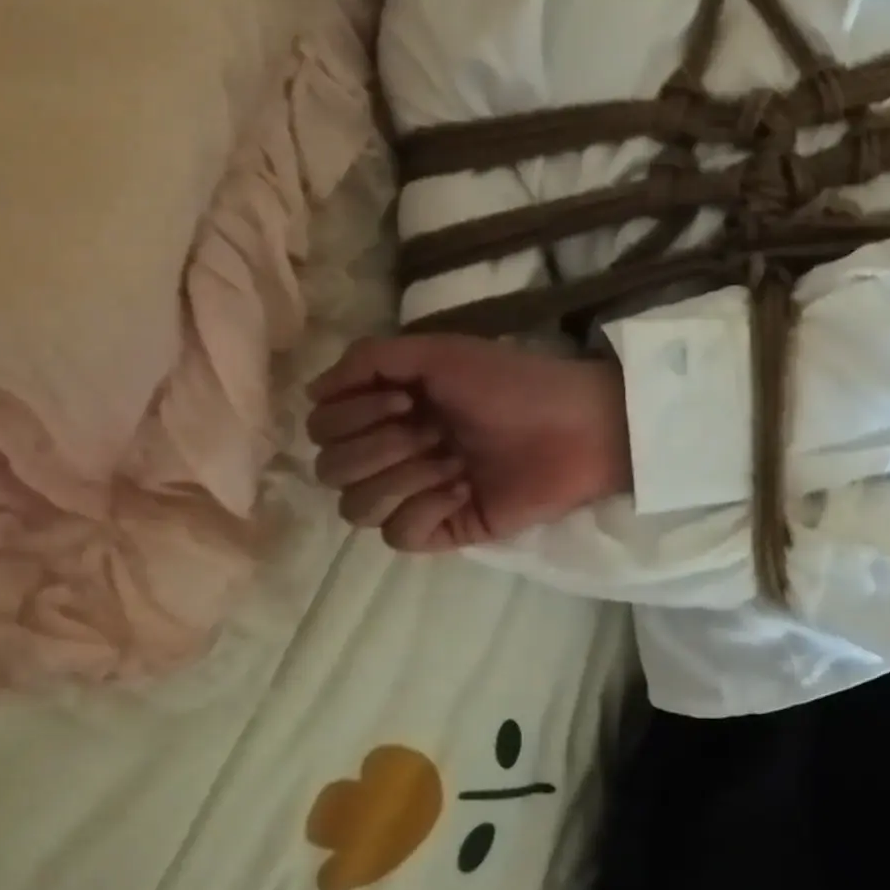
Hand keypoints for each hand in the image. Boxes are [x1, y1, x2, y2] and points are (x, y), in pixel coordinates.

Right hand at [304, 334, 631, 551]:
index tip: (407, 399)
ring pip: (356, 510)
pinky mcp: (446, 529)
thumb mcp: (437, 352)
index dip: (352, 416)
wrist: (577, 425)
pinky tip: (462, 489)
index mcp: (386, 410)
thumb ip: (368, 360)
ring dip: (401, 479)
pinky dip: (424, 510)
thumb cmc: (512, 382)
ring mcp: (418, 494)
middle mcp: (394, 452)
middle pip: (331, 471)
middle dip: (378, 447)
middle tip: (434, 429)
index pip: (322, 428)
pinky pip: (399, 536)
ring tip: (453, 460)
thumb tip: (312, 391)